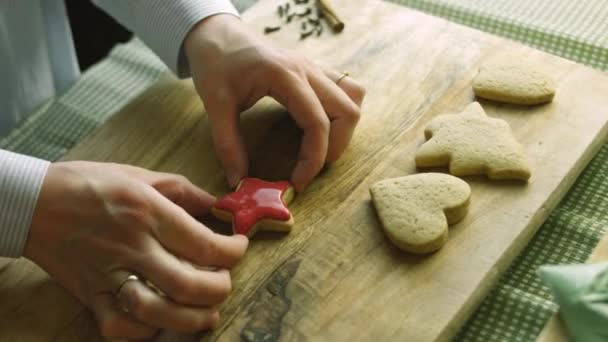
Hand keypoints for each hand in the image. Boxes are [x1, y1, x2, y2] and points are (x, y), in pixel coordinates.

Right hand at [24, 161, 247, 339]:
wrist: (32, 203)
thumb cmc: (87, 184)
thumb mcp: (138, 174)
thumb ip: (181, 189)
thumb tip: (215, 202)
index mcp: (148, 212)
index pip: (206, 244)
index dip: (234, 251)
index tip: (238, 247)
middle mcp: (133, 246)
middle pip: (191, 284)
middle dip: (221, 288)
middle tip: (225, 280)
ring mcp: (110, 275)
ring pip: (161, 312)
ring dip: (194, 318)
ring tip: (208, 311)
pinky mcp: (90, 295)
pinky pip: (121, 327)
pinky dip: (147, 331)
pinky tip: (163, 320)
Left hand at [184, 14, 365, 191]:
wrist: (217, 33)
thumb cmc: (216, 64)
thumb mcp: (215, 104)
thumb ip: (227, 144)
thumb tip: (236, 180)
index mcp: (286, 76)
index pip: (317, 123)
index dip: (314, 158)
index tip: (298, 182)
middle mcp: (308, 69)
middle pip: (347, 111)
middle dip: (335, 147)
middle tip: (310, 167)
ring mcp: (314, 67)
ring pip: (354, 96)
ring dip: (344, 126)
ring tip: (321, 146)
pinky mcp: (314, 69)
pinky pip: (345, 87)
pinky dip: (341, 110)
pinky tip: (320, 124)